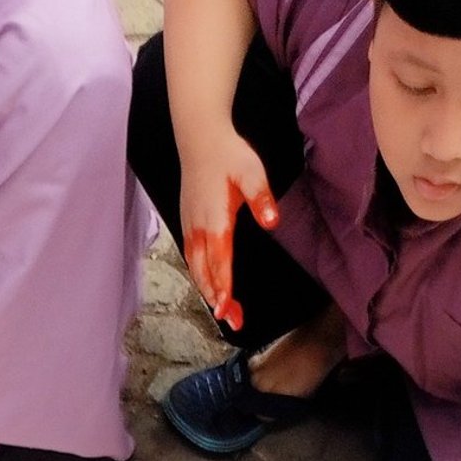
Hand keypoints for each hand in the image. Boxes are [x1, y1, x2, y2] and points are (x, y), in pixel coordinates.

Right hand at [180, 130, 280, 331]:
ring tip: (224, 312)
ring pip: (195, 269)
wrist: (200, 138)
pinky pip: (191, 260)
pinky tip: (211, 286)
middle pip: (205, 273)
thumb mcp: (252, 171)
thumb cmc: (228, 154)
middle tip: (234, 322)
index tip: (227, 310)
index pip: (219, 261)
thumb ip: (262, 198)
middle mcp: (198, 229)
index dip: (223, 287)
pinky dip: (200, 278)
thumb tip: (273, 222)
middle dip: (218, 300)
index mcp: (215, 219)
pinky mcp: (187, 225)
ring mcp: (190, 228)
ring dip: (208, 292)